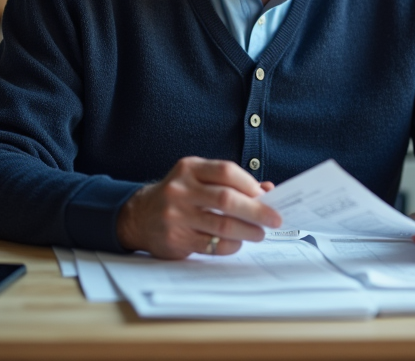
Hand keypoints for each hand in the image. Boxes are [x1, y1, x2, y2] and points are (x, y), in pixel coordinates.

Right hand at [116, 157, 280, 258]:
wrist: (139, 216)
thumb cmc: (179, 195)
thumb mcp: (198, 179)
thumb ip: (230, 183)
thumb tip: (268, 191)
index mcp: (189, 169)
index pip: (226, 171)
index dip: (249, 184)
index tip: (266, 196)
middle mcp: (181, 190)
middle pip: (227, 200)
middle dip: (256, 211)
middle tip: (274, 219)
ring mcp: (176, 215)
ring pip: (222, 225)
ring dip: (248, 231)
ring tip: (259, 233)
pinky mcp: (176, 239)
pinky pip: (212, 244)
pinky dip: (231, 245)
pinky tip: (237, 242)